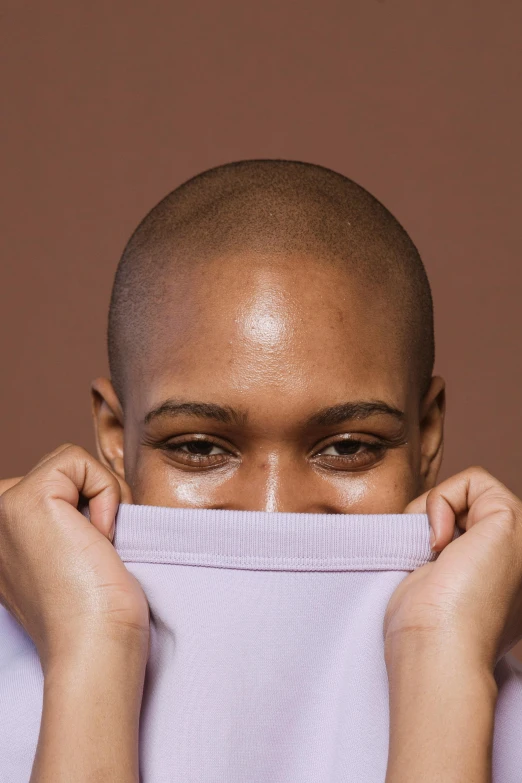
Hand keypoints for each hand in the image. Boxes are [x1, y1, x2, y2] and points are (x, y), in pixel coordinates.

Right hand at [0, 443, 148, 671]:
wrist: (96, 649)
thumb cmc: (96, 617)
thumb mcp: (69, 563)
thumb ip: (62, 529)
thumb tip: (88, 505)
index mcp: (2, 543)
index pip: (53, 490)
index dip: (86, 509)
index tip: (89, 559)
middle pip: (59, 472)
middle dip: (93, 499)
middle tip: (98, 550)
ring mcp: (4, 511)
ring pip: (68, 462)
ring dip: (102, 496)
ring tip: (99, 545)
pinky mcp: (28, 501)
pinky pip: (78, 460)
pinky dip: (107, 491)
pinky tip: (101, 538)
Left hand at [384, 466, 521, 670]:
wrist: (437, 651)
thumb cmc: (426, 631)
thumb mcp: (438, 586)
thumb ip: (448, 558)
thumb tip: (433, 539)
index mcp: (508, 580)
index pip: (467, 530)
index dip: (436, 534)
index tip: (426, 568)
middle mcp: (520, 560)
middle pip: (469, 507)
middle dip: (435, 519)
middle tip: (425, 557)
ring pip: (471, 490)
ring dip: (434, 510)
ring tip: (432, 552)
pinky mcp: (513, 521)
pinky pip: (473, 478)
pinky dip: (440, 500)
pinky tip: (438, 543)